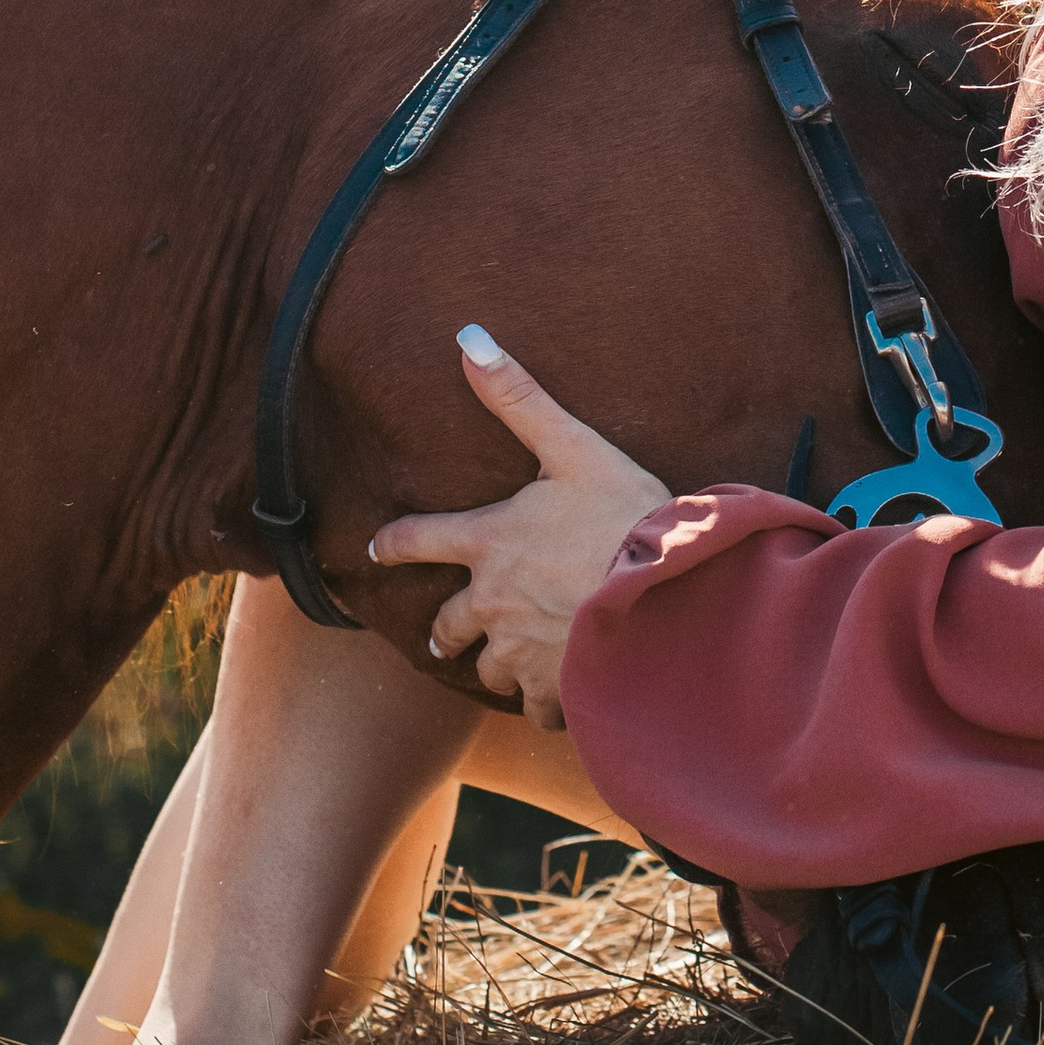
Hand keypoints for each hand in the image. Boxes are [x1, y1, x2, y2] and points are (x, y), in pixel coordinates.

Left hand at [369, 328, 668, 727]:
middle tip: (443, 633)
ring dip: (495, 665)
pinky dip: (544, 701)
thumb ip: (519, 398)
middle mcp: (492, 602)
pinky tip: (558, 695)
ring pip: (489, 670)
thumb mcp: (574, 447)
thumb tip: (469, 338)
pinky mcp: (553, 688)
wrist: (667, 595)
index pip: (418, 539)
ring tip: (507, 665)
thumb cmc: (623, 515)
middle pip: (447, 625)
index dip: (393, 542)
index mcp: (489, 542)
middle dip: (445, 629)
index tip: (376, 547)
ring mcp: (519, 651)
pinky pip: (536, 706)